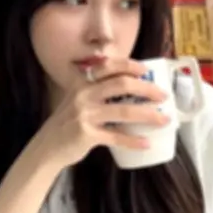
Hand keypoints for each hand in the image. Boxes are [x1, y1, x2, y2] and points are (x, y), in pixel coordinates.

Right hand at [34, 57, 168, 166]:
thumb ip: (96, 90)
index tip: (146, 70)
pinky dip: (133, 141)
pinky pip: (116, 137)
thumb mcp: (77, 100)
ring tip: (164, 119)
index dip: (129, 65)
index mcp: (82, 83)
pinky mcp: (87, 134)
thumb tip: (130, 87)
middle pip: (121, 85)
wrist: (47, 147)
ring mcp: (85, 115)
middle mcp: (83, 95)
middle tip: (163, 96)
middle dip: (146, 89)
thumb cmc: (67, 123)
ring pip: (124, 111)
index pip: (108, 66)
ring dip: (148, 115)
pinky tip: (146, 143)